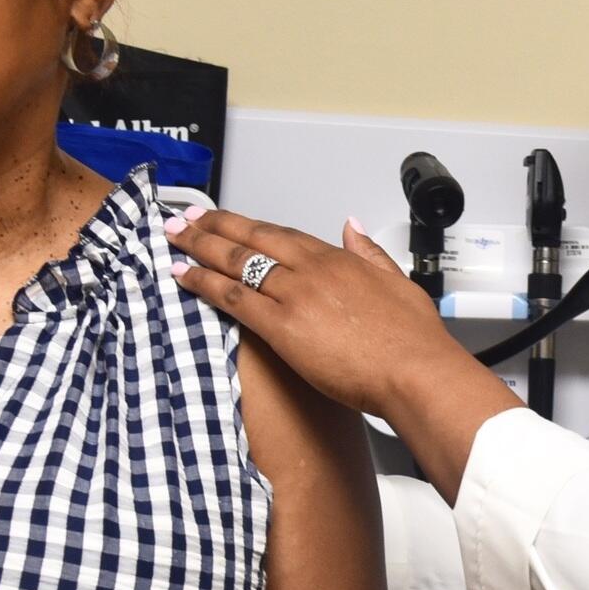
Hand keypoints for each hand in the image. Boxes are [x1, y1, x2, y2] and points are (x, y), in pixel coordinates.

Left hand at [164, 206, 463, 416]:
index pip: (282, 235)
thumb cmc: (412, 340)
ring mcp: (294, 295)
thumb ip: (370, 252)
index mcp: (338, 259)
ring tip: (173, 239)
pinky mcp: (282, 326)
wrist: (415, 371)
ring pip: (235, 262)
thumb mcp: (398, 282)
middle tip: (185, 219)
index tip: (229, 221)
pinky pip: (233, 298)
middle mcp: (311, 270)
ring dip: (199, 248)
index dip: (249, 227)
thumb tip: (352, 227)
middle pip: (251, 239)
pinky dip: (203, 284)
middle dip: (214, 226)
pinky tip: (183, 276)